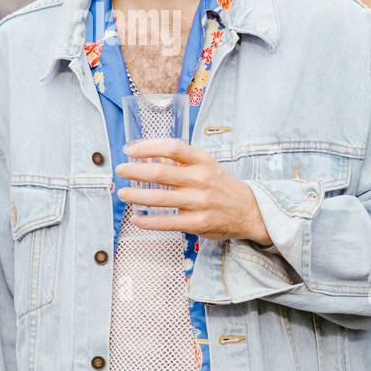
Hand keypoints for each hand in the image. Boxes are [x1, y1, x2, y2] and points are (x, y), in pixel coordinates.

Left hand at [116, 139, 271, 245]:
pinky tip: (136, 219)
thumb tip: (147, 156)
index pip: (173, 147)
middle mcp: (201, 179)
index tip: (131, 150)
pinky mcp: (198, 223)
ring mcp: (200, 202)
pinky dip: (148, 222)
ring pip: (161, 198)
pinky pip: (167, 223)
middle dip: (135, 171)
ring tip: (123, 193)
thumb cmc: (221, 185)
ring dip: (137, 196)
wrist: (249, 211)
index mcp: (203, 161)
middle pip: (161, 172)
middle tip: (120, 170)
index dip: (149, 147)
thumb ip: (181, 161)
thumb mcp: (206, 166)